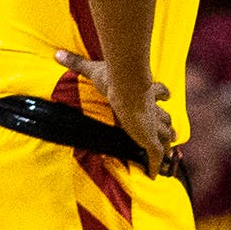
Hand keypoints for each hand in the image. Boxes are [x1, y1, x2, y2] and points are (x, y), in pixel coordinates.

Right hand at [52, 48, 176, 175]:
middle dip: (167, 124)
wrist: (126, 88)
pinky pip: (155, 155)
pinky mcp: (150, 139)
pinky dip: (155, 165)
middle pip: (165, 118)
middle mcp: (151, 109)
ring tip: (169, 151)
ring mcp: (152, 125)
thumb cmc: (114, 78)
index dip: (162, 93)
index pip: (159, 92)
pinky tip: (154, 175)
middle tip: (173, 132)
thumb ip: (77, 63)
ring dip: (167, 142)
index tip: (166, 94)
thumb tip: (57, 54)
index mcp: (145, 92)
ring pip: (166, 135)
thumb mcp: (94, 70)